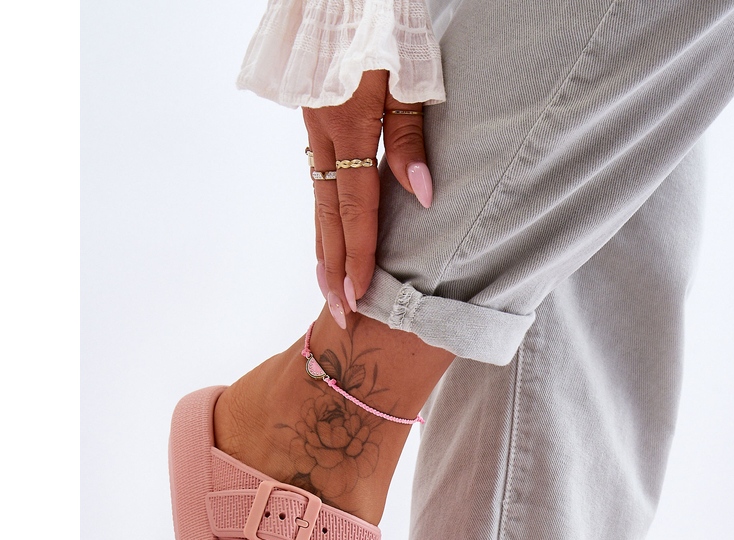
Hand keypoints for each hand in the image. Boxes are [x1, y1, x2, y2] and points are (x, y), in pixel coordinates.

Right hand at [303, 70, 433, 328]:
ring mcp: (313, 123)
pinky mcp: (315, 114)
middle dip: (333, 268)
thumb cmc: (380, 16)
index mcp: (347, 122)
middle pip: (327, 213)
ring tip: (328, 287)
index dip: (356, 256)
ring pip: (318, 197)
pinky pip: (319, 175)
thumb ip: (409, 132)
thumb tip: (419, 195)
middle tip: (338, 315)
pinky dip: (325, 211)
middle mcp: (323, 130)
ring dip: (324, 246)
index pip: (354, 207)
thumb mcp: (407, 69)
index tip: (358, 299)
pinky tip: (330, 231)